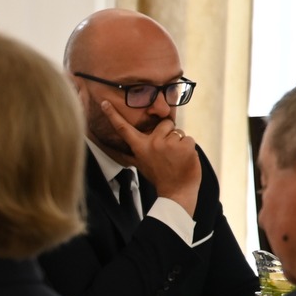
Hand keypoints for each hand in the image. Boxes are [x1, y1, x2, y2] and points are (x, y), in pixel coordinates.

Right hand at [107, 101, 201, 215]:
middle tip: (169, 152)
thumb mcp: (141, 165)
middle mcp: (153, 142)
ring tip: (177, 158)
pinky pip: (188, 139)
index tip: (106, 103)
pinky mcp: (185, 145)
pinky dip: (189, 148)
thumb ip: (132, 154)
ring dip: (180, 142)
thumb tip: (118, 152)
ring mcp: (169, 143)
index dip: (113, 115)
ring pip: (178, 132)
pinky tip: (185, 159)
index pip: (124, 128)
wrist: (176, 192)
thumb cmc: (159, 178)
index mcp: (140, 147)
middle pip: (165, 124)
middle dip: (169, 133)